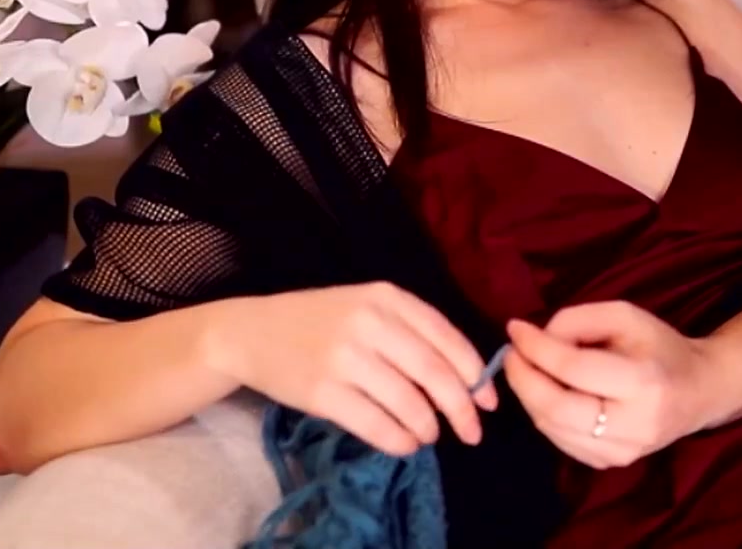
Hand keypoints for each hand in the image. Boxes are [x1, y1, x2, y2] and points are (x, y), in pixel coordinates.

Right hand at [215, 283, 498, 456]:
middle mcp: (369, 322)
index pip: (447, 338)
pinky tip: (405, 444)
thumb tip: (465, 378)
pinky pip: (375, 424)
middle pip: (434, 373)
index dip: (475, 374)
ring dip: (428, 427)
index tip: (489, 401)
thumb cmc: (318, 320)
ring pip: (408, 402)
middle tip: (472, 433)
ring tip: (428, 436)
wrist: (252, 332)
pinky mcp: (322, 392)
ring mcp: (344, 357)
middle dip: (462, 408)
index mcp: (387, 297)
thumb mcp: (366, 305)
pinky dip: (399, 440)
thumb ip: (410, 331)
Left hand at [503, 301, 716, 468]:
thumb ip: (578, 320)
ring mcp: (621, 452)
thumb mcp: (625, 316)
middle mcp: (633, 425)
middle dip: (522, 378)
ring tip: (526, 368)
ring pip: (552, 428)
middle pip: (555, 407)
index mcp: (643, 383)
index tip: (515, 329)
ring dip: (529, 396)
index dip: (536, 348)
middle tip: (510, 354)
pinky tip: (547, 392)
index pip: (572, 368)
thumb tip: (534, 339)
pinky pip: (560, 440)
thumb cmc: (660, 348)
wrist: (698, 392)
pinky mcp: (610, 464)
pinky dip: (544, 414)